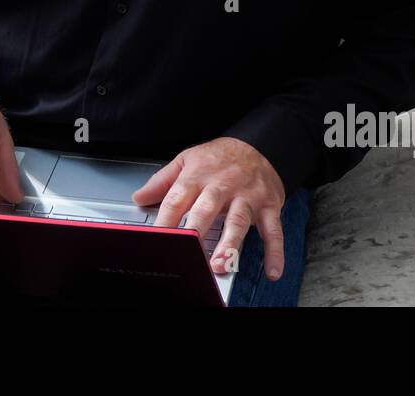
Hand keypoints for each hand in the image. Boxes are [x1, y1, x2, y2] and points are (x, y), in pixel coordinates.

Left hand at [131, 137, 286, 280]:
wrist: (259, 143)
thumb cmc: (220, 157)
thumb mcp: (187, 159)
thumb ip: (162, 180)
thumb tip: (139, 197)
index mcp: (199, 176)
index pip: (177, 198)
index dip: (166, 218)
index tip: (156, 238)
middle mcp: (222, 186)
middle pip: (207, 209)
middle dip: (197, 231)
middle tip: (188, 252)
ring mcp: (247, 196)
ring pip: (239, 220)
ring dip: (231, 244)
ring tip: (221, 264)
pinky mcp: (269, 206)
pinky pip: (273, 230)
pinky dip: (275, 251)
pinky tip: (272, 271)